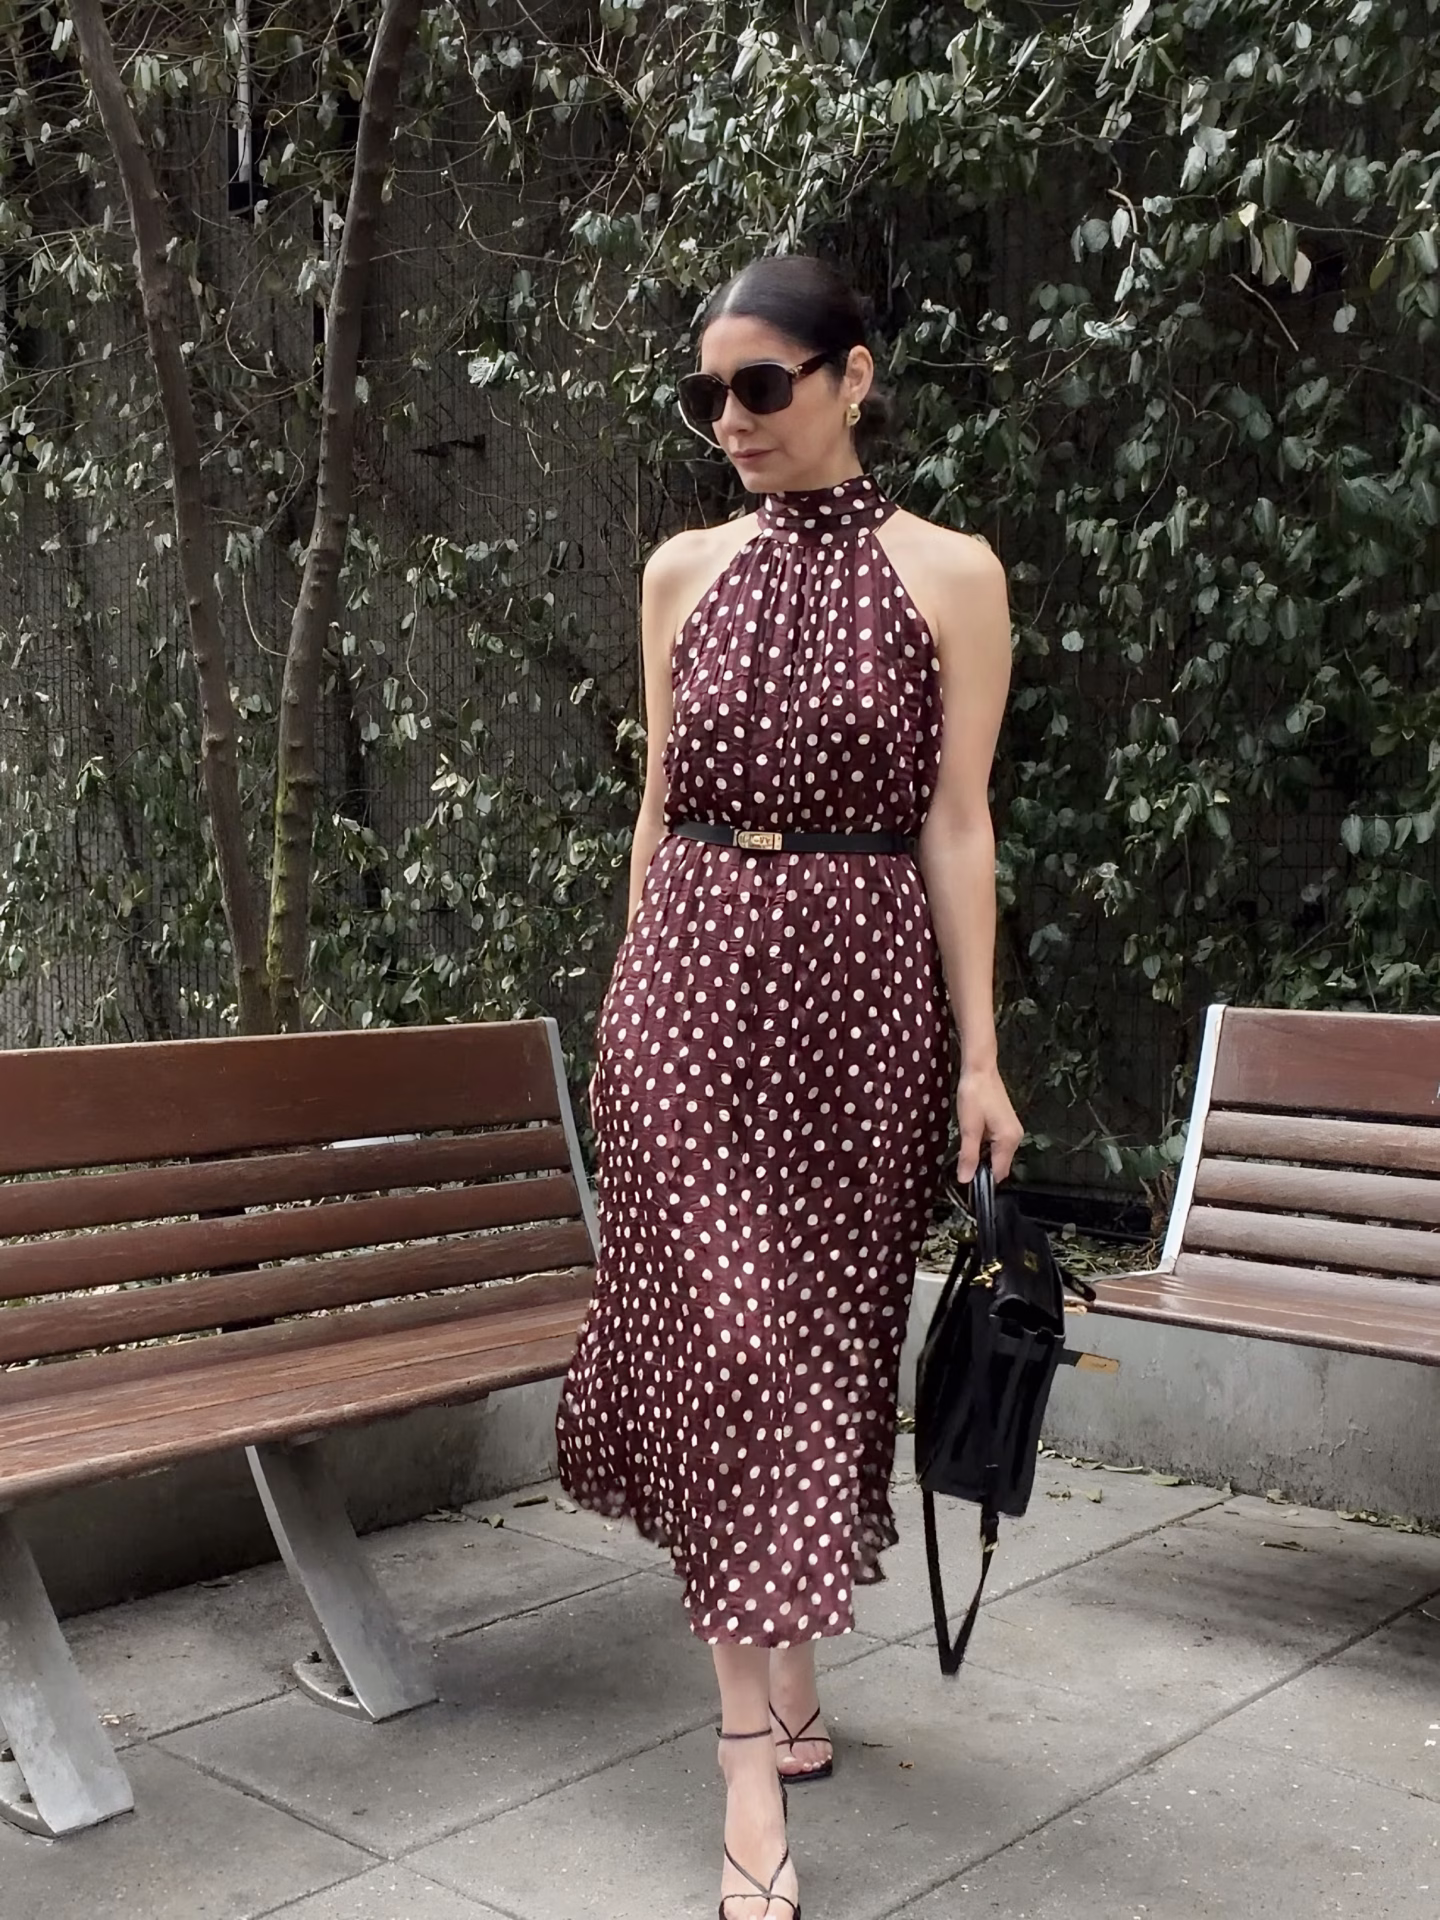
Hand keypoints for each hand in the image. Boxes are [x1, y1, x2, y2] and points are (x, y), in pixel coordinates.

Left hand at [955, 1065, 1023, 1184]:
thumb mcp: (968, 1128)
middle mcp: (1015, 1138)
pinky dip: (984, 1146)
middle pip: (999, 1165)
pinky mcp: (1006, 1124)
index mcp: (1009, 1141)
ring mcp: (1012, 1130)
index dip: (982, 1180)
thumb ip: (969, 1156)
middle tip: (961, 1163)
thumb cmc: (974, 1096)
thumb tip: (965, 1180)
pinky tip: (972, 1138)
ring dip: (982, 1157)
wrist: (980, 1069)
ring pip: (996, 1155)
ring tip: (965, 1150)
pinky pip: (996, 1145)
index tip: (964, 1180)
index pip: (998, 1173)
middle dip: (981, 1169)